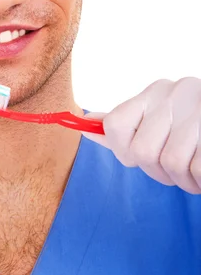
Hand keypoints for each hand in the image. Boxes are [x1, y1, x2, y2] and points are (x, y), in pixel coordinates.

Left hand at [81, 77, 200, 193]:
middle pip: (142, 152)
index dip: (122, 151)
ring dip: (183, 181)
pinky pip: (197, 169)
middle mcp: (173, 95)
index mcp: (153, 93)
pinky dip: (200, 180)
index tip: (137, 158)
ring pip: (171, 163)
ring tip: (193, 174)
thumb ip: (124, 124)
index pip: (115, 125)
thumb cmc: (192, 123)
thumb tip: (85, 126)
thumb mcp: (158, 116)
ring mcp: (197, 109)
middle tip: (174, 171)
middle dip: (157, 172)